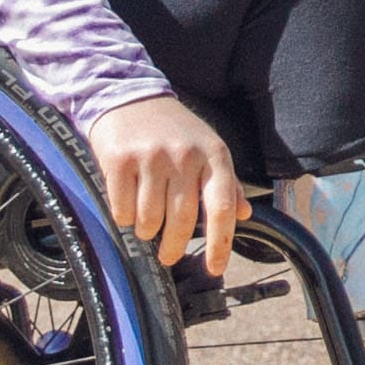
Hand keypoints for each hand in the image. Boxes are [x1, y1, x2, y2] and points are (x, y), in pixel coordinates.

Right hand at [90, 94, 243, 269]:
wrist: (127, 95)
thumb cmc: (172, 128)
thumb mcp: (207, 147)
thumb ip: (227, 183)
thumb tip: (243, 215)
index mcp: (213, 155)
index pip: (221, 207)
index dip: (219, 244)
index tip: (215, 268)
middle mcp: (184, 156)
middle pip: (182, 221)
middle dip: (174, 247)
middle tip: (168, 256)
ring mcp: (151, 157)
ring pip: (150, 220)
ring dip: (146, 230)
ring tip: (146, 222)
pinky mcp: (120, 160)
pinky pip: (123, 209)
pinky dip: (124, 216)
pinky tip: (127, 203)